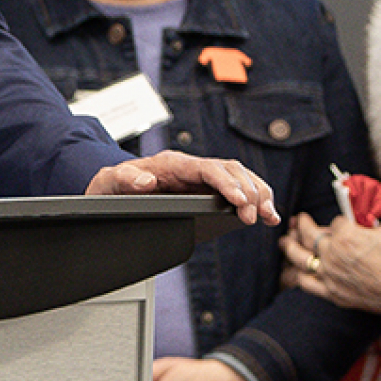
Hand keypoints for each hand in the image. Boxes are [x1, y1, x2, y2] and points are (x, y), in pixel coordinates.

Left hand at [87, 152, 278, 226]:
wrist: (111, 186)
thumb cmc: (111, 184)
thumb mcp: (109, 182)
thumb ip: (124, 180)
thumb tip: (145, 181)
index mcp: (171, 164)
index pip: (206, 169)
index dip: (226, 184)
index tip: (240, 202)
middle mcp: (189, 166)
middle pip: (230, 170)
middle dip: (248, 191)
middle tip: (256, 216)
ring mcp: (199, 176)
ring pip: (239, 176)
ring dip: (258, 194)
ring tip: (270, 216)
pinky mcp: (205, 187)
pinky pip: (236, 187)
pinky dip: (255, 198)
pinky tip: (267, 214)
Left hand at [282, 211, 380, 317]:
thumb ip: (366, 229)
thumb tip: (360, 230)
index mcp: (346, 236)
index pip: (334, 223)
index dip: (340, 223)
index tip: (343, 224)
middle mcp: (332, 255)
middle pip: (308, 236)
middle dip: (302, 225)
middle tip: (297, 221)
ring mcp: (330, 276)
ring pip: (300, 259)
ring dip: (291, 248)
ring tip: (286, 242)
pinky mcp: (334, 294)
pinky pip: (308, 284)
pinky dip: (301, 275)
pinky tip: (298, 271)